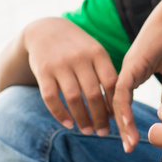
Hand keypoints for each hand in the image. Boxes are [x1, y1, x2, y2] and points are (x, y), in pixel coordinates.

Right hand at [22, 17, 117, 135]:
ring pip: (74, 98)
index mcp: (97, 53)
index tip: (118, 119)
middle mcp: (80, 58)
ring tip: (88, 131)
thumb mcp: (95, 52)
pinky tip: (69, 124)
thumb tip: (116, 109)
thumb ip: (105, 74)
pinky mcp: (43, 71)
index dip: (115, 104)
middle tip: (104, 132)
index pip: (111, 84)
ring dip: (82, 119)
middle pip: (94, 94)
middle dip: (100, 118)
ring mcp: (60, 64)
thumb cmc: (77, 48)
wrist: (45, 30)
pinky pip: (51, 98)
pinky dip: (60, 114)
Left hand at [113, 0, 161, 150]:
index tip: (134, 141)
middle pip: (118, 106)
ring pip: (117, 102)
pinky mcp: (131, 65)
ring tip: (129, 143)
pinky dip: (123, 110)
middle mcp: (126, 73)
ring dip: (123, 124)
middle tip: (129, 148)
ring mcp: (127, 69)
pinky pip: (122, 92)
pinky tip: (127, 126)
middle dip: (123, 129)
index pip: (125, 103)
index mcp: (134, 74)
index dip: (127, 122)